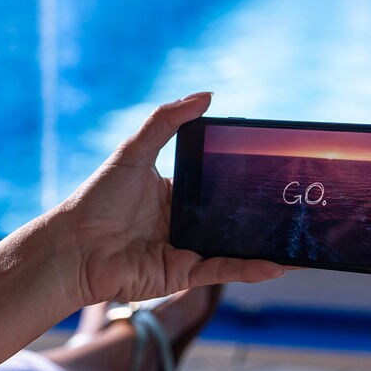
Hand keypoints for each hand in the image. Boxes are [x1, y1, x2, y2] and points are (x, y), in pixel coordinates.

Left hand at [56, 93, 285, 304]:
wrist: (73, 245)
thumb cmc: (97, 198)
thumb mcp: (135, 151)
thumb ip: (167, 121)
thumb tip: (206, 95)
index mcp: (174, 194)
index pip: (216, 185)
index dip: (242, 180)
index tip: (274, 169)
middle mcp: (182, 223)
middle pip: (228, 217)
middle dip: (260, 214)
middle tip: (296, 202)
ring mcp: (184, 250)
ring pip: (232, 247)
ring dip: (264, 245)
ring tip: (297, 238)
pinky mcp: (181, 275)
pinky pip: (221, 271)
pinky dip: (248, 269)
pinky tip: (276, 265)